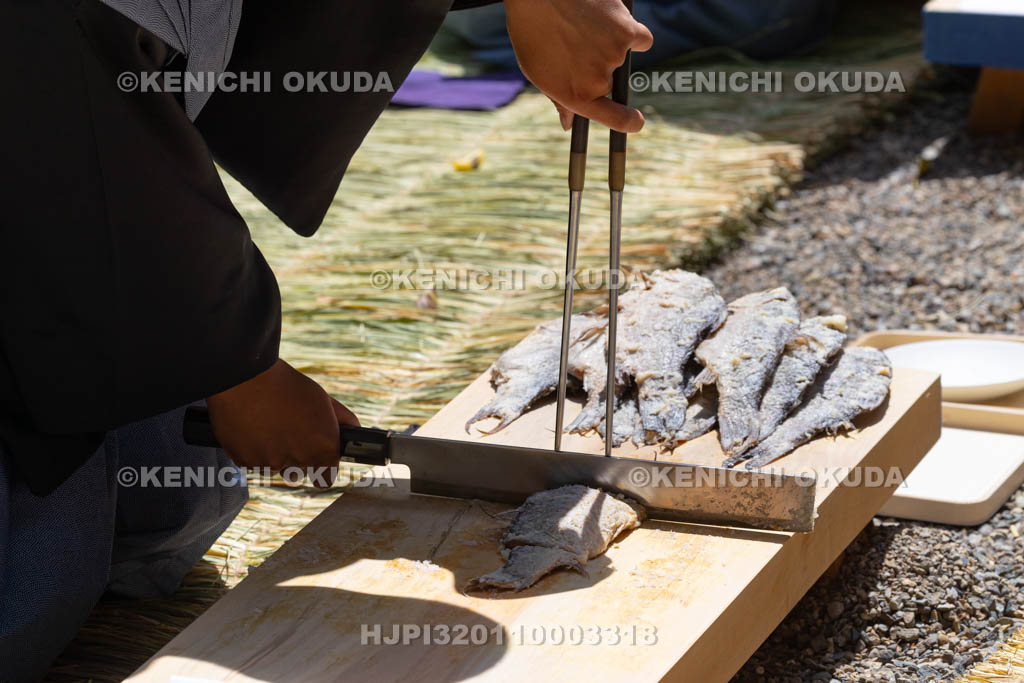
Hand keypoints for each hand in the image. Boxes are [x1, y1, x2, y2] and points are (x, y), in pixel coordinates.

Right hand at [206, 359, 358, 486]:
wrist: (245, 377)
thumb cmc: (287, 386)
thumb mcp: (323, 399)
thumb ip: (341, 421)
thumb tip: (352, 431)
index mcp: (322, 448)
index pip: (326, 478)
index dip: (321, 469)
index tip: (317, 461)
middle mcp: (299, 460)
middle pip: (298, 471)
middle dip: (295, 457)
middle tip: (288, 431)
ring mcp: (270, 463)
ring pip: (274, 466)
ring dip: (272, 452)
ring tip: (268, 423)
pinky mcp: (244, 461)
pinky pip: (251, 461)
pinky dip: (251, 448)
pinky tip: (251, 426)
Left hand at [505, 0, 652, 132]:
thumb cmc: (531, 29)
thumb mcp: (535, 72)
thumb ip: (558, 98)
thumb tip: (569, 123)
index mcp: (575, 96)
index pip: (614, 118)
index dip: (628, 121)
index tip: (636, 122)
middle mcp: (597, 81)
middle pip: (610, 80)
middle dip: (597, 67)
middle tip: (576, 45)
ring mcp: (614, 56)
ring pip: (622, 54)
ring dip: (610, 44)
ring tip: (583, 26)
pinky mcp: (626, 31)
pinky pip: (640, 38)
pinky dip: (630, 31)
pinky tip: (609, 19)